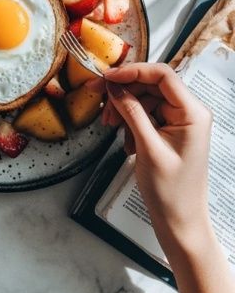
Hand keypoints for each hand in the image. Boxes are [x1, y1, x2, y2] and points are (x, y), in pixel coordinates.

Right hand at [101, 63, 212, 251]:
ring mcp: (179, 121)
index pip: (162, 75)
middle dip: (124, 92)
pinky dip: (130, 122)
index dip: (133, 71)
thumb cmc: (171, 192)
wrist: (179, 221)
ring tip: (110, 125)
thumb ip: (131, 112)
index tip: (108, 77)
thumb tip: (114, 86)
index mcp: (192, 113)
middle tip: (99, 98)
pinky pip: (145, 114)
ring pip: (144, 99)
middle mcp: (189, 112)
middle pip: (150, 85)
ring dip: (124, 109)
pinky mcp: (169, 130)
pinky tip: (124, 139)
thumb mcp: (147, 147)